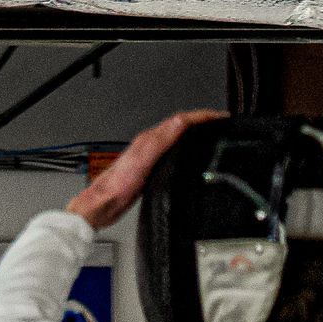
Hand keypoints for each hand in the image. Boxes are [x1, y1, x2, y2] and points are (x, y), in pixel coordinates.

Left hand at [67, 108, 222, 231]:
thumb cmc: (117, 186)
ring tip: (207, 135)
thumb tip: (181, 121)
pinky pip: (170, 153)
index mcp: (151, 138)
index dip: (203, 116)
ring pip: (175, 138)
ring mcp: (148, 156)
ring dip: (193, 134)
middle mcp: (150, 143)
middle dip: (202, 122)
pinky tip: (185, 157)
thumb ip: (162, 139)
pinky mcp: (148, 169)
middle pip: (181, 126)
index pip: (183, 120)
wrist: (102, 205)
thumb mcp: (144, 159)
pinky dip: (182, 149)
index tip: (220, 117)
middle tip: (219, 123)